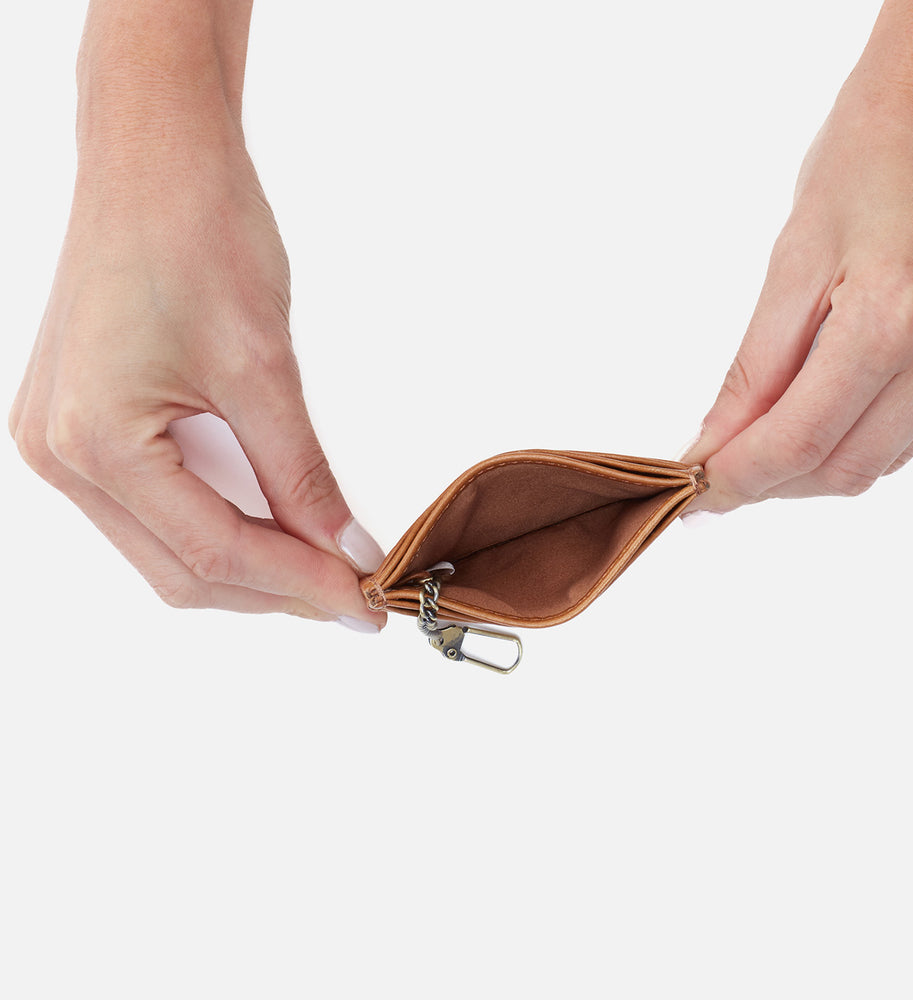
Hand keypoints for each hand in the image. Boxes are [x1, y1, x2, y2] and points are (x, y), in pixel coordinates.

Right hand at [9, 138, 385, 628]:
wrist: (155, 157)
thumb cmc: (197, 232)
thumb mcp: (264, 368)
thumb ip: (303, 475)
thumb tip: (348, 549)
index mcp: (96, 443)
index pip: (215, 554)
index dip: (300, 585)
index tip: (364, 601)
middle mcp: (61, 455)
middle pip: (183, 570)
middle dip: (275, 589)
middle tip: (350, 594)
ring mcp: (62, 444)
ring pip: (166, 549)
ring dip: (246, 565)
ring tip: (321, 566)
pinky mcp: (81, 425)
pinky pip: (153, 509)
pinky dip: (216, 526)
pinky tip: (272, 526)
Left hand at [683, 0, 912, 512]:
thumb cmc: (877, 149)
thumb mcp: (796, 256)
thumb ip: (756, 367)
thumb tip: (717, 440)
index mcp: (898, 316)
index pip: (800, 440)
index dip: (738, 476)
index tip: (695, 489)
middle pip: (843, 468)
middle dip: (770, 481)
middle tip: (717, 472)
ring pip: (880, 460)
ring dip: (811, 465)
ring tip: (759, 444)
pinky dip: (857, 437)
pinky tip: (820, 415)